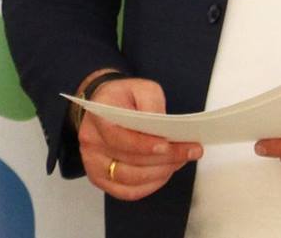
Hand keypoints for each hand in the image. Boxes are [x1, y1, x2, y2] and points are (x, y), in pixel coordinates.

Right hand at [77, 75, 202, 200]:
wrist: (105, 106)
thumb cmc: (124, 98)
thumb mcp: (141, 88)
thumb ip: (152, 103)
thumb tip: (163, 128)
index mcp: (98, 115)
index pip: (118, 136)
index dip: (143, 144)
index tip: (167, 145)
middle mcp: (91, 140)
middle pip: (128, 161)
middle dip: (164, 159)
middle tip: (190, 152)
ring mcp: (93, 162)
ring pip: (130, 179)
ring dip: (160, 173)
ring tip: (179, 161)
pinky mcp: (100, 178)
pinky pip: (127, 191)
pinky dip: (150, 186)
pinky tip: (163, 173)